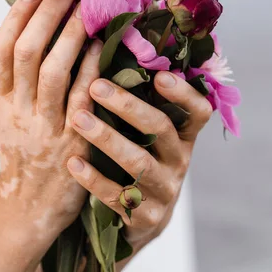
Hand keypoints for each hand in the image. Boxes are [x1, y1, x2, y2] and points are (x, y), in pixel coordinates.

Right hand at [0, 0, 100, 239]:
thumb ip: (15, 84)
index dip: (17, 16)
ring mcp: (45, 126)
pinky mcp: (72, 142)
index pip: (2, 50)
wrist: (27, 211)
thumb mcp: (9, 121)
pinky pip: (82, 99)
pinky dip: (91, 69)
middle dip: (45, 15)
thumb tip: (24, 39)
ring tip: (85, 5)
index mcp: (2, 103)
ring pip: (52, 70)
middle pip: (26, 52)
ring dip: (69, 34)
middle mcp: (19, 110)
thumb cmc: (24, 159)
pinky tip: (102, 46)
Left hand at [65, 72, 211, 250]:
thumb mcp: (152, 136)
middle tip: (96, 86)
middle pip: (161, 129)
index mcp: (184, 136)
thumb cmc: (143, 160)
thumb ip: (145, 103)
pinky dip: (93, 178)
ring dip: (107, 138)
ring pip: (138, 162)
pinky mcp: (145, 217)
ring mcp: (164, 190)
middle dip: (128, 106)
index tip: (160, 75)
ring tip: (78, 119)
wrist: (145, 220)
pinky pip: (118, 196)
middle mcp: (179, 161)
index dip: (183, 94)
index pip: (198, 111)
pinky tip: (73, 161)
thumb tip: (119, 50)